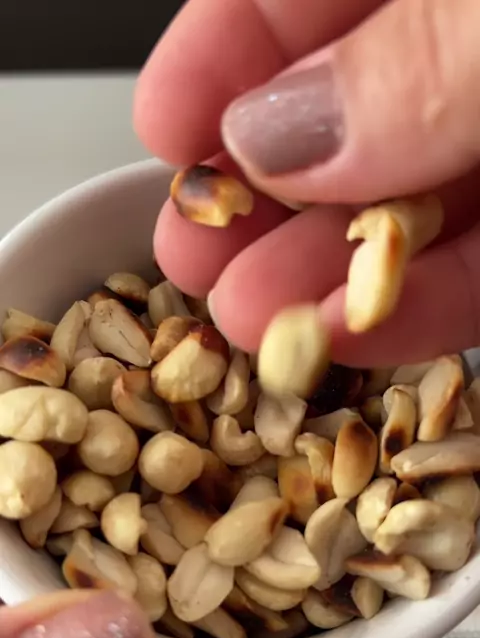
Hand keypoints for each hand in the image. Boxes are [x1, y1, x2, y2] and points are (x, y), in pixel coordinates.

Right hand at [134, 0, 479, 366]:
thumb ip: (411, 65)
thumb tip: (276, 136)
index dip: (221, 59)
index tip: (164, 131)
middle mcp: (470, 52)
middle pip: (340, 115)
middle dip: (259, 194)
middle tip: (195, 249)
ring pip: (406, 202)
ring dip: (322, 272)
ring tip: (254, 317)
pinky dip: (419, 304)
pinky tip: (353, 334)